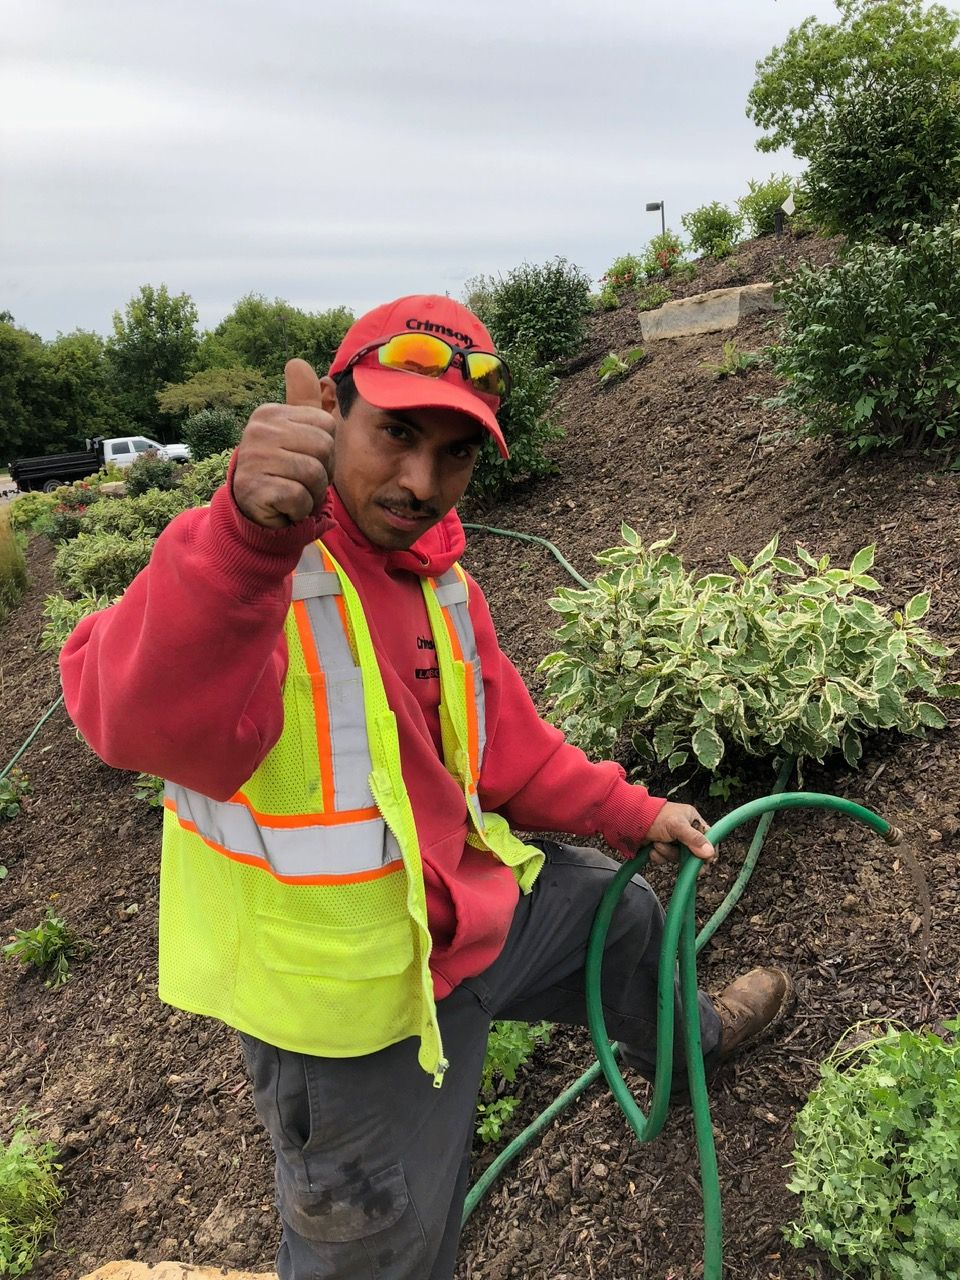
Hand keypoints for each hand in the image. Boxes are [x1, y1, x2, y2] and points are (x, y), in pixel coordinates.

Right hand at [232, 359, 335, 528]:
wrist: (251, 506)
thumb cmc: (281, 465)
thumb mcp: (293, 429)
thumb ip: (302, 399)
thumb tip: (297, 362)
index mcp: (271, 413)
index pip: (327, 425)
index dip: (326, 450)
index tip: (305, 458)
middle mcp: (259, 430)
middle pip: (324, 448)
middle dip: (322, 473)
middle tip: (301, 480)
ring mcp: (254, 458)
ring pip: (314, 474)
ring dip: (312, 493)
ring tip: (294, 492)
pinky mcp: (254, 488)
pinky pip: (299, 497)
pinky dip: (299, 508)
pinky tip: (285, 506)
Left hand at [643, 802, 715, 867]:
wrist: (630, 820)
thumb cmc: (655, 817)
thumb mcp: (677, 826)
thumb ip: (694, 839)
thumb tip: (710, 853)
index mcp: (692, 820)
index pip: (708, 837)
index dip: (709, 849)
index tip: (706, 860)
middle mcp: (685, 831)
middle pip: (694, 851)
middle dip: (684, 856)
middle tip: (685, 862)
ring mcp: (673, 841)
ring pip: (679, 857)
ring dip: (668, 854)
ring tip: (658, 844)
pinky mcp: (662, 849)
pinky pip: (666, 859)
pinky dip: (659, 856)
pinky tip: (652, 848)